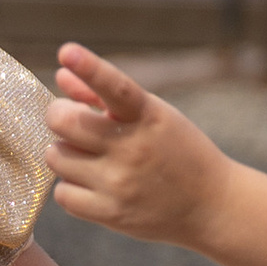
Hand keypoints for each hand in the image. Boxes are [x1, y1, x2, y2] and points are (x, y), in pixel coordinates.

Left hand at [46, 42, 226, 247]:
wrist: (210, 204)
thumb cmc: (175, 151)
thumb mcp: (151, 115)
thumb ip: (102, 96)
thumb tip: (61, 77)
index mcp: (148, 116)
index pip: (116, 86)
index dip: (90, 68)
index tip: (67, 51)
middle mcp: (132, 148)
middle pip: (64, 123)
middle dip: (59, 117)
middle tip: (69, 121)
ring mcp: (120, 183)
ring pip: (57, 158)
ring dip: (63, 152)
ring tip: (85, 155)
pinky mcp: (111, 214)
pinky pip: (63, 194)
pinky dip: (70, 186)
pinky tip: (89, 183)